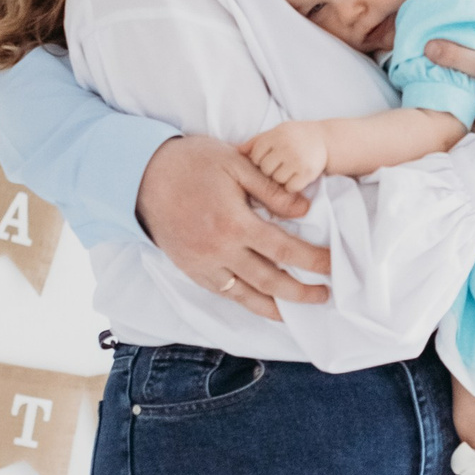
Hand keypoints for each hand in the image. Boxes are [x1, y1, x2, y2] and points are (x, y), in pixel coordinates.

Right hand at [134, 134, 329, 322]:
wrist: (142, 175)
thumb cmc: (192, 162)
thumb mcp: (235, 164)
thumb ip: (271, 189)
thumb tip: (303, 210)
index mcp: (234, 223)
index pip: (284, 249)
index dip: (312, 261)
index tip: (332, 266)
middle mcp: (220, 250)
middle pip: (269, 280)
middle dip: (301, 291)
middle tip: (324, 295)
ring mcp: (203, 264)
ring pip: (245, 295)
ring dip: (274, 307)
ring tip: (297, 312)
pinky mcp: (191, 269)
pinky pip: (223, 292)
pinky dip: (245, 302)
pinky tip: (261, 304)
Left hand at [242, 120, 328, 191]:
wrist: (326, 140)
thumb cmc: (296, 136)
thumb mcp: (276, 131)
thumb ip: (256, 141)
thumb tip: (237, 151)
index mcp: (276, 135)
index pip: (256, 155)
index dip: (260, 160)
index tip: (270, 158)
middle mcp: (286, 146)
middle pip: (265, 169)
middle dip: (270, 170)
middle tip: (281, 165)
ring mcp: (297, 160)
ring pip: (277, 180)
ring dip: (281, 178)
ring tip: (290, 169)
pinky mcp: (307, 173)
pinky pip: (290, 188)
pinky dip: (292, 186)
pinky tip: (297, 177)